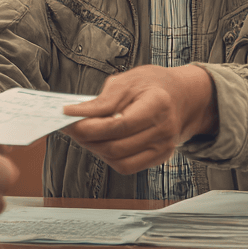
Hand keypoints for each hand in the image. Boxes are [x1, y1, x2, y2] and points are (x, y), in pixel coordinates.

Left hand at [61, 64, 217, 174]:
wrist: (180, 95)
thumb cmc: (152, 85)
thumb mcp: (127, 81)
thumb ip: (102, 101)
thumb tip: (76, 114)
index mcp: (158, 104)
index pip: (118, 125)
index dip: (89, 125)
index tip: (67, 117)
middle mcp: (164, 129)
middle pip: (115, 146)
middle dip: (86, 138)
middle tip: (70, 126)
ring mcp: (163, 147)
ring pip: (118, 159)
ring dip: (94, 148)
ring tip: (84, 133)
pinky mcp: (158, 157)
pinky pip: (127, 167)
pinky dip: (108, 157)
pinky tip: (101, 142)